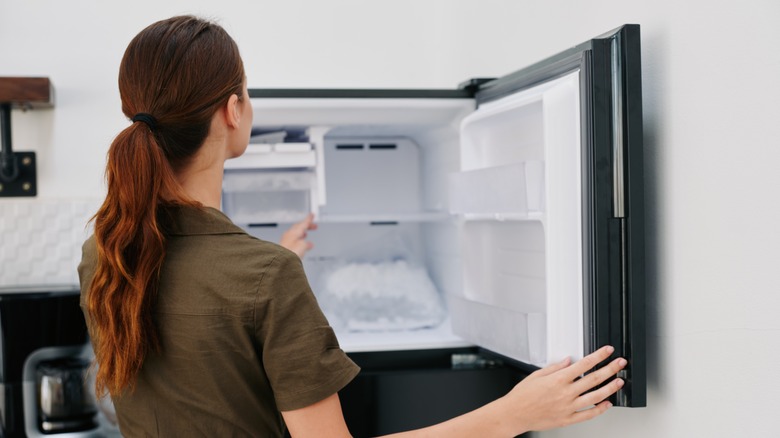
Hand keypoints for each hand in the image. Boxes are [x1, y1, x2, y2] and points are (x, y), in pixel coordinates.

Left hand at [279, 213, 317, 257]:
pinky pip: (292, 240)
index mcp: (294, 232)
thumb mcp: (302, 246)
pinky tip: (299, 244)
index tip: (312, 215)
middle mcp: (289, 235)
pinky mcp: (284, 247)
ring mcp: (285, 240)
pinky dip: (298, 240)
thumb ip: (306, 243)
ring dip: (301, 233)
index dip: (308, 219)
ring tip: (306, 234)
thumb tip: (309, 244)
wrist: (279, 261)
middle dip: (306, 225)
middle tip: (312, 225)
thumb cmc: (289, 252)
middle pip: (298, 227)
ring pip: (295, 233)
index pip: (303, 223)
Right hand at [499, 345, 626, 432]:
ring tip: (619, 382)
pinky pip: (588, 415)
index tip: (607, 351)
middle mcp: (565, 393)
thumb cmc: (522, 396)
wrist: (514, 414)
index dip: (598, 356)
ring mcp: (568, 407)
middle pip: (594, 379)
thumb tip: (568, 361)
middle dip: (610, 369)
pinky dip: (599, 410)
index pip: (584, 364)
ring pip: (595, 397)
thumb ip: (555, 367)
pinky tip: (607, 404)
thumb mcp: (536, 375)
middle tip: (620, 364)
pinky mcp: (567, 419)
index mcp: (558, 379)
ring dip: (610, 388)